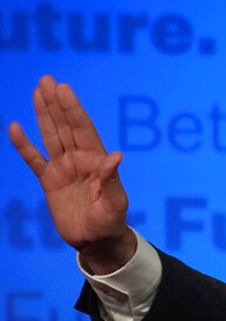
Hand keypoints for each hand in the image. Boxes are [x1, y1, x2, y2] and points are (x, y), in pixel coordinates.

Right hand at [8, 75, 134, 273]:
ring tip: (37, 91)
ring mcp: (63, 168)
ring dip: (44, 114)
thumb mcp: (115, 201)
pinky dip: (23, 145)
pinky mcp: (49, 181)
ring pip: (50, 135)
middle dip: (57, 103)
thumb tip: (116, 156)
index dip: (73, 109)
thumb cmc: (111, 221)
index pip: (83, 129)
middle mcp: (79, 159)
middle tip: (47, 79)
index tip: (64, 88)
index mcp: (96, 160)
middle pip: (65, 126)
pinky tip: (14, 127)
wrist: (96, 241)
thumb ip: (112, 179)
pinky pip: (33, 159)